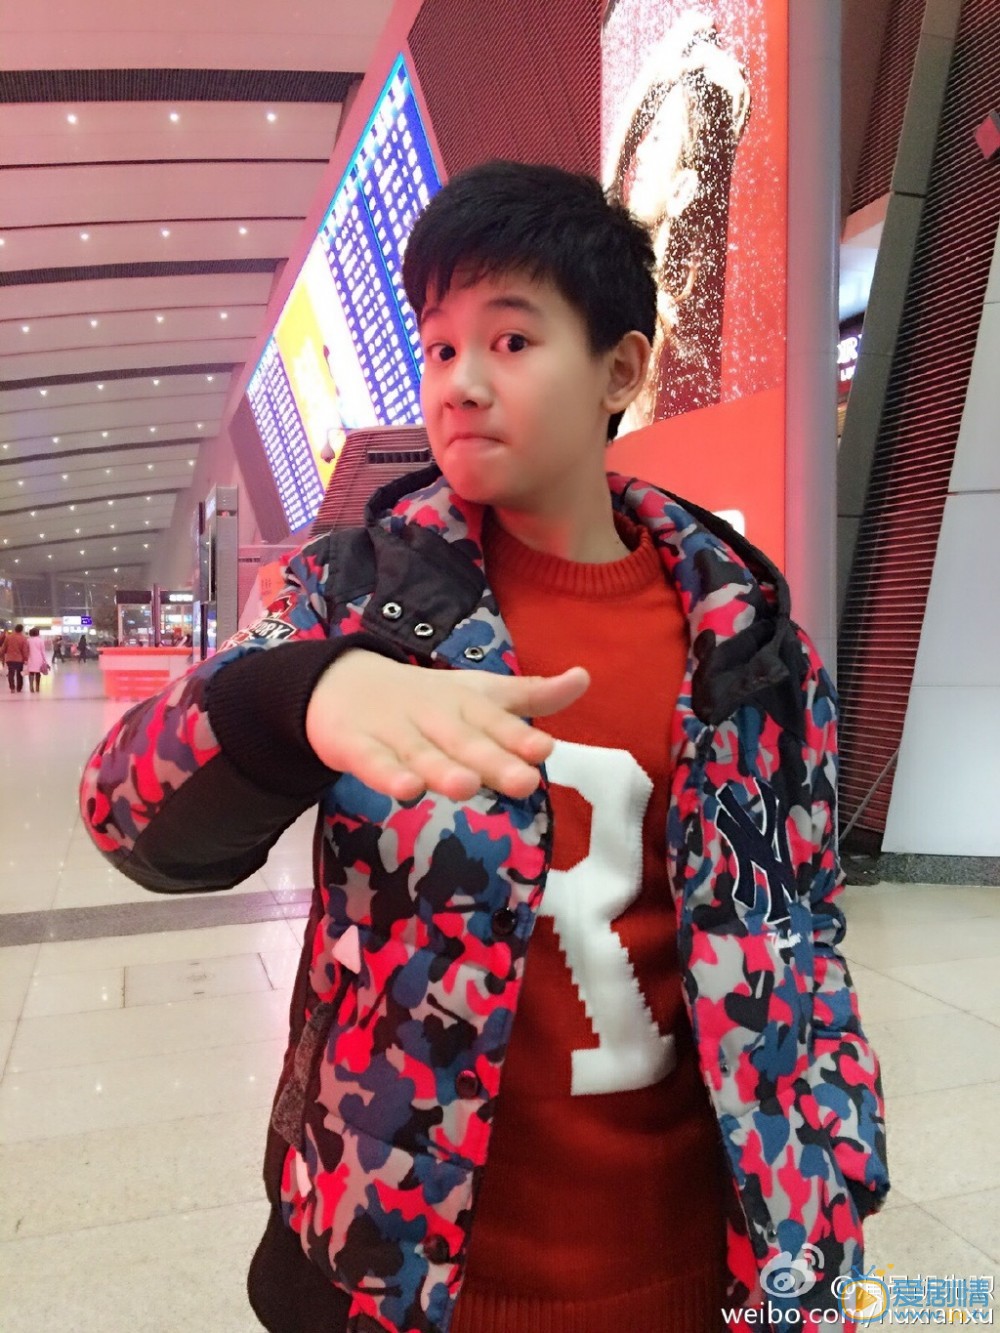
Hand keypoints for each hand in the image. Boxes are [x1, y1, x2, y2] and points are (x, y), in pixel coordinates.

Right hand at [305, 650, 588, 801]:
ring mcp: (394, 732)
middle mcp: (434, 716)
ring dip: (442, 770)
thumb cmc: (428, 700)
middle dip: (492, 760)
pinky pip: (373, 763)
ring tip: (465, 787)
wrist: (342, 685)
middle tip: (523, 781)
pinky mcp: (357, 747)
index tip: (545, 750)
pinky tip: (404, 790)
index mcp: (466, 704)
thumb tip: (585, 678)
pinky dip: (386, 775)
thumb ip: (532, 696)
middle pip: (464, 741)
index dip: (518, 736)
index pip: (494, 721)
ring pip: (421, 754)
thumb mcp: (480, 695)